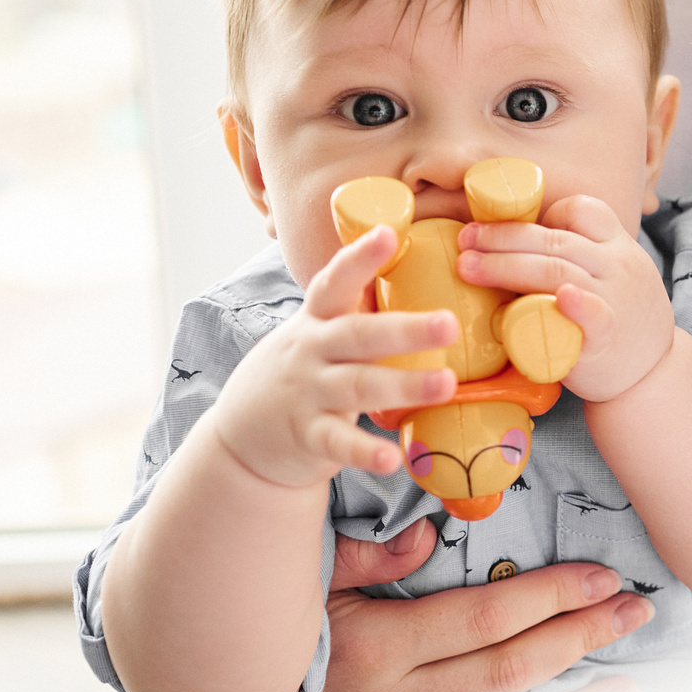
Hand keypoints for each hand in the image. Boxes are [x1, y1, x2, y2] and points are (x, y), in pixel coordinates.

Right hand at [207, 225, 458, 488]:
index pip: (335, 282)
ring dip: (403, 385)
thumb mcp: (318, 334)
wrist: (243, 434)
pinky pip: (339, 443)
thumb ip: (357, 311)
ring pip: (357, 386)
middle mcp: (311, 352)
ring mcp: (307, 394)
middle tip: (449, 324)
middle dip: (405, 329)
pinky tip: (393, 459)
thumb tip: (416, 268)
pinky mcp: (308, 437)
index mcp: (318, 321)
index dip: (360, 258)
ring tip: (446, 384)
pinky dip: (366, 451)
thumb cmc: (302, 373)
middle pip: (358, 335)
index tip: (390, 233)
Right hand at [232, 518, 655, 691]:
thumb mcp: (308, 580)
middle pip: (510, 670)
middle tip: (636, 610)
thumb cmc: (271, 627)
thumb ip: (370, 557)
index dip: (553, 597)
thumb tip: (434, 536)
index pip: (486, 618)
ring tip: (631, 687)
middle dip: (581, 637)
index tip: (603, 577)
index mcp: (371, 647)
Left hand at [459, 196, 675, 402]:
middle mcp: (618, 266)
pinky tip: (558, 298)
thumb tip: (514, 244)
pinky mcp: (608, 339)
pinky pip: (595, 315)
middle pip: (554, 240)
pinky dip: (578, 305)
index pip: (582, 211)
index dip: (539, 214)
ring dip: (507, 265)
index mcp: (617, 247)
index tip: (502, 231)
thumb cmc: (619, 323)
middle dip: (502, 237)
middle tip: (465, 240)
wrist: (652, 375)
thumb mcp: (613, 277)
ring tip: (469, 267)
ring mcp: (616, 301)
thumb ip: (577, 259)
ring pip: (557, 272)